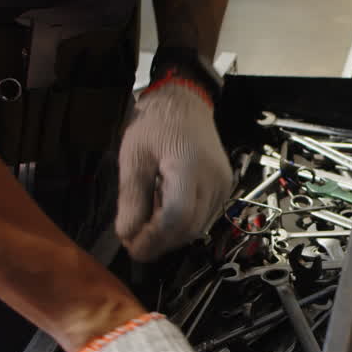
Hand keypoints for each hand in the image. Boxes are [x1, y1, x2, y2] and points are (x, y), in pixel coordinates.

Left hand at [116, 80, 231, 261]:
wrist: (185, 104)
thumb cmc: (157, 125)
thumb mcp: (134, 157)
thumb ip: (131, 198)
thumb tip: (128, 235)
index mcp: (190, 168)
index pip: (177, 217)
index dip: (153, 239)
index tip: (131, 247)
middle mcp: (214, 181)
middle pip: (189, 228)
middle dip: (160, 242)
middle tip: (133, 243)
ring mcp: (223, 186)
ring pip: (198, 227)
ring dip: (170, 236)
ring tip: (146, 228)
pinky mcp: (224, 189)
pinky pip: (204, 217)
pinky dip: (182, 225)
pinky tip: (163, 215)